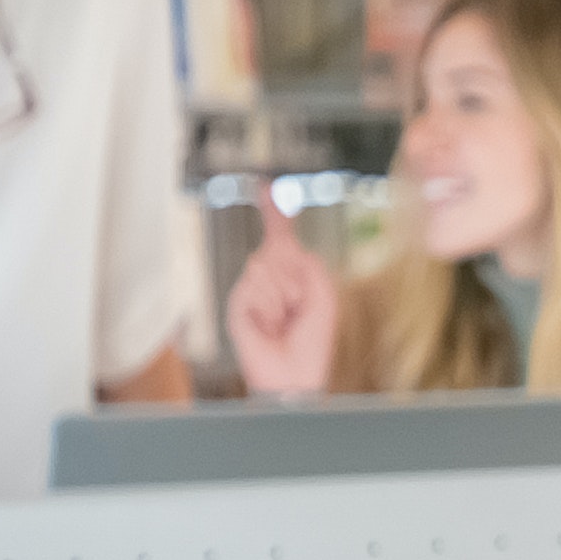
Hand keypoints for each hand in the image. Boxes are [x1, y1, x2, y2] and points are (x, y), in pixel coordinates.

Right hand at [224, 186, 339, 397]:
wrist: (295, 373)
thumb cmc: (312, 341)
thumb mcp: (323, 295)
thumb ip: (308, 264)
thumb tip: (284, 246)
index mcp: (292, 272)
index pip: (280, 235)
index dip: (274, 210)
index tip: (266, 186)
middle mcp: (269, 277)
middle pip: (276, 247)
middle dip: (293, 276)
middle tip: (298, 306)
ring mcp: (251, 290)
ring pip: (264, 266)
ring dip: (284, 295)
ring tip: (285, 319)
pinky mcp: (238, 304)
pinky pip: (254, 288)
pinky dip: (269, 308)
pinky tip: (269, 325)